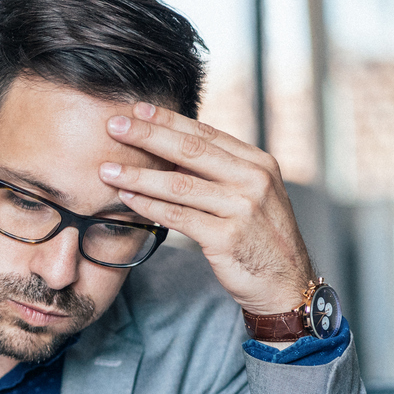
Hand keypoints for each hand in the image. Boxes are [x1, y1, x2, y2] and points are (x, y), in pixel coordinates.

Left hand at [99, 102, 314, 322]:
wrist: (286, 283)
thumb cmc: (259, 239)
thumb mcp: (251, 196)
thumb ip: (220, 173)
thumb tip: (173, 151)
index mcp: (258, 163)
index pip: (206, 134)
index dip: (169, 120)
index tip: (137, 110)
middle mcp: (253, 180)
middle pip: (191, 151)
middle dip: (148, 135)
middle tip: (114, 125)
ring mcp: (242, 208)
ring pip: (179, 185)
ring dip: (139, 175)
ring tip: (107, 169)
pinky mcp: (227, 238)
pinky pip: (179, 217)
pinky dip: (149, 207)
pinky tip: (127, 199)